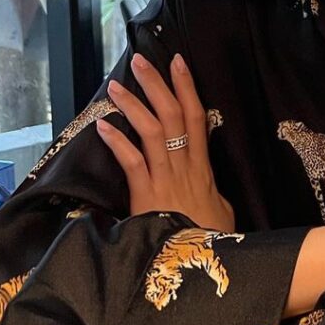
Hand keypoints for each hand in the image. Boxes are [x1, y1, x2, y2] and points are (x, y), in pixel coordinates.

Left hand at [96, 52, 235, 231]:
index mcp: (201, 165)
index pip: (196, 116)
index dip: (187, 87)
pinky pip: (131, 162)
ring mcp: (165, 178)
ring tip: (115, 85)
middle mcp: (184, 164)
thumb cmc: (210, 238)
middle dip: (156, 84)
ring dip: (133, 105)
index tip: (177, 61)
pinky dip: (117, 142)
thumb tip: (207, 182)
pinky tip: (104, 126)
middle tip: (140, 59)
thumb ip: (211, 190)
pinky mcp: (146, 195)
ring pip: (151, 131)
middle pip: (172, 114)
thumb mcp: (220, 209)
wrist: (195, 265)